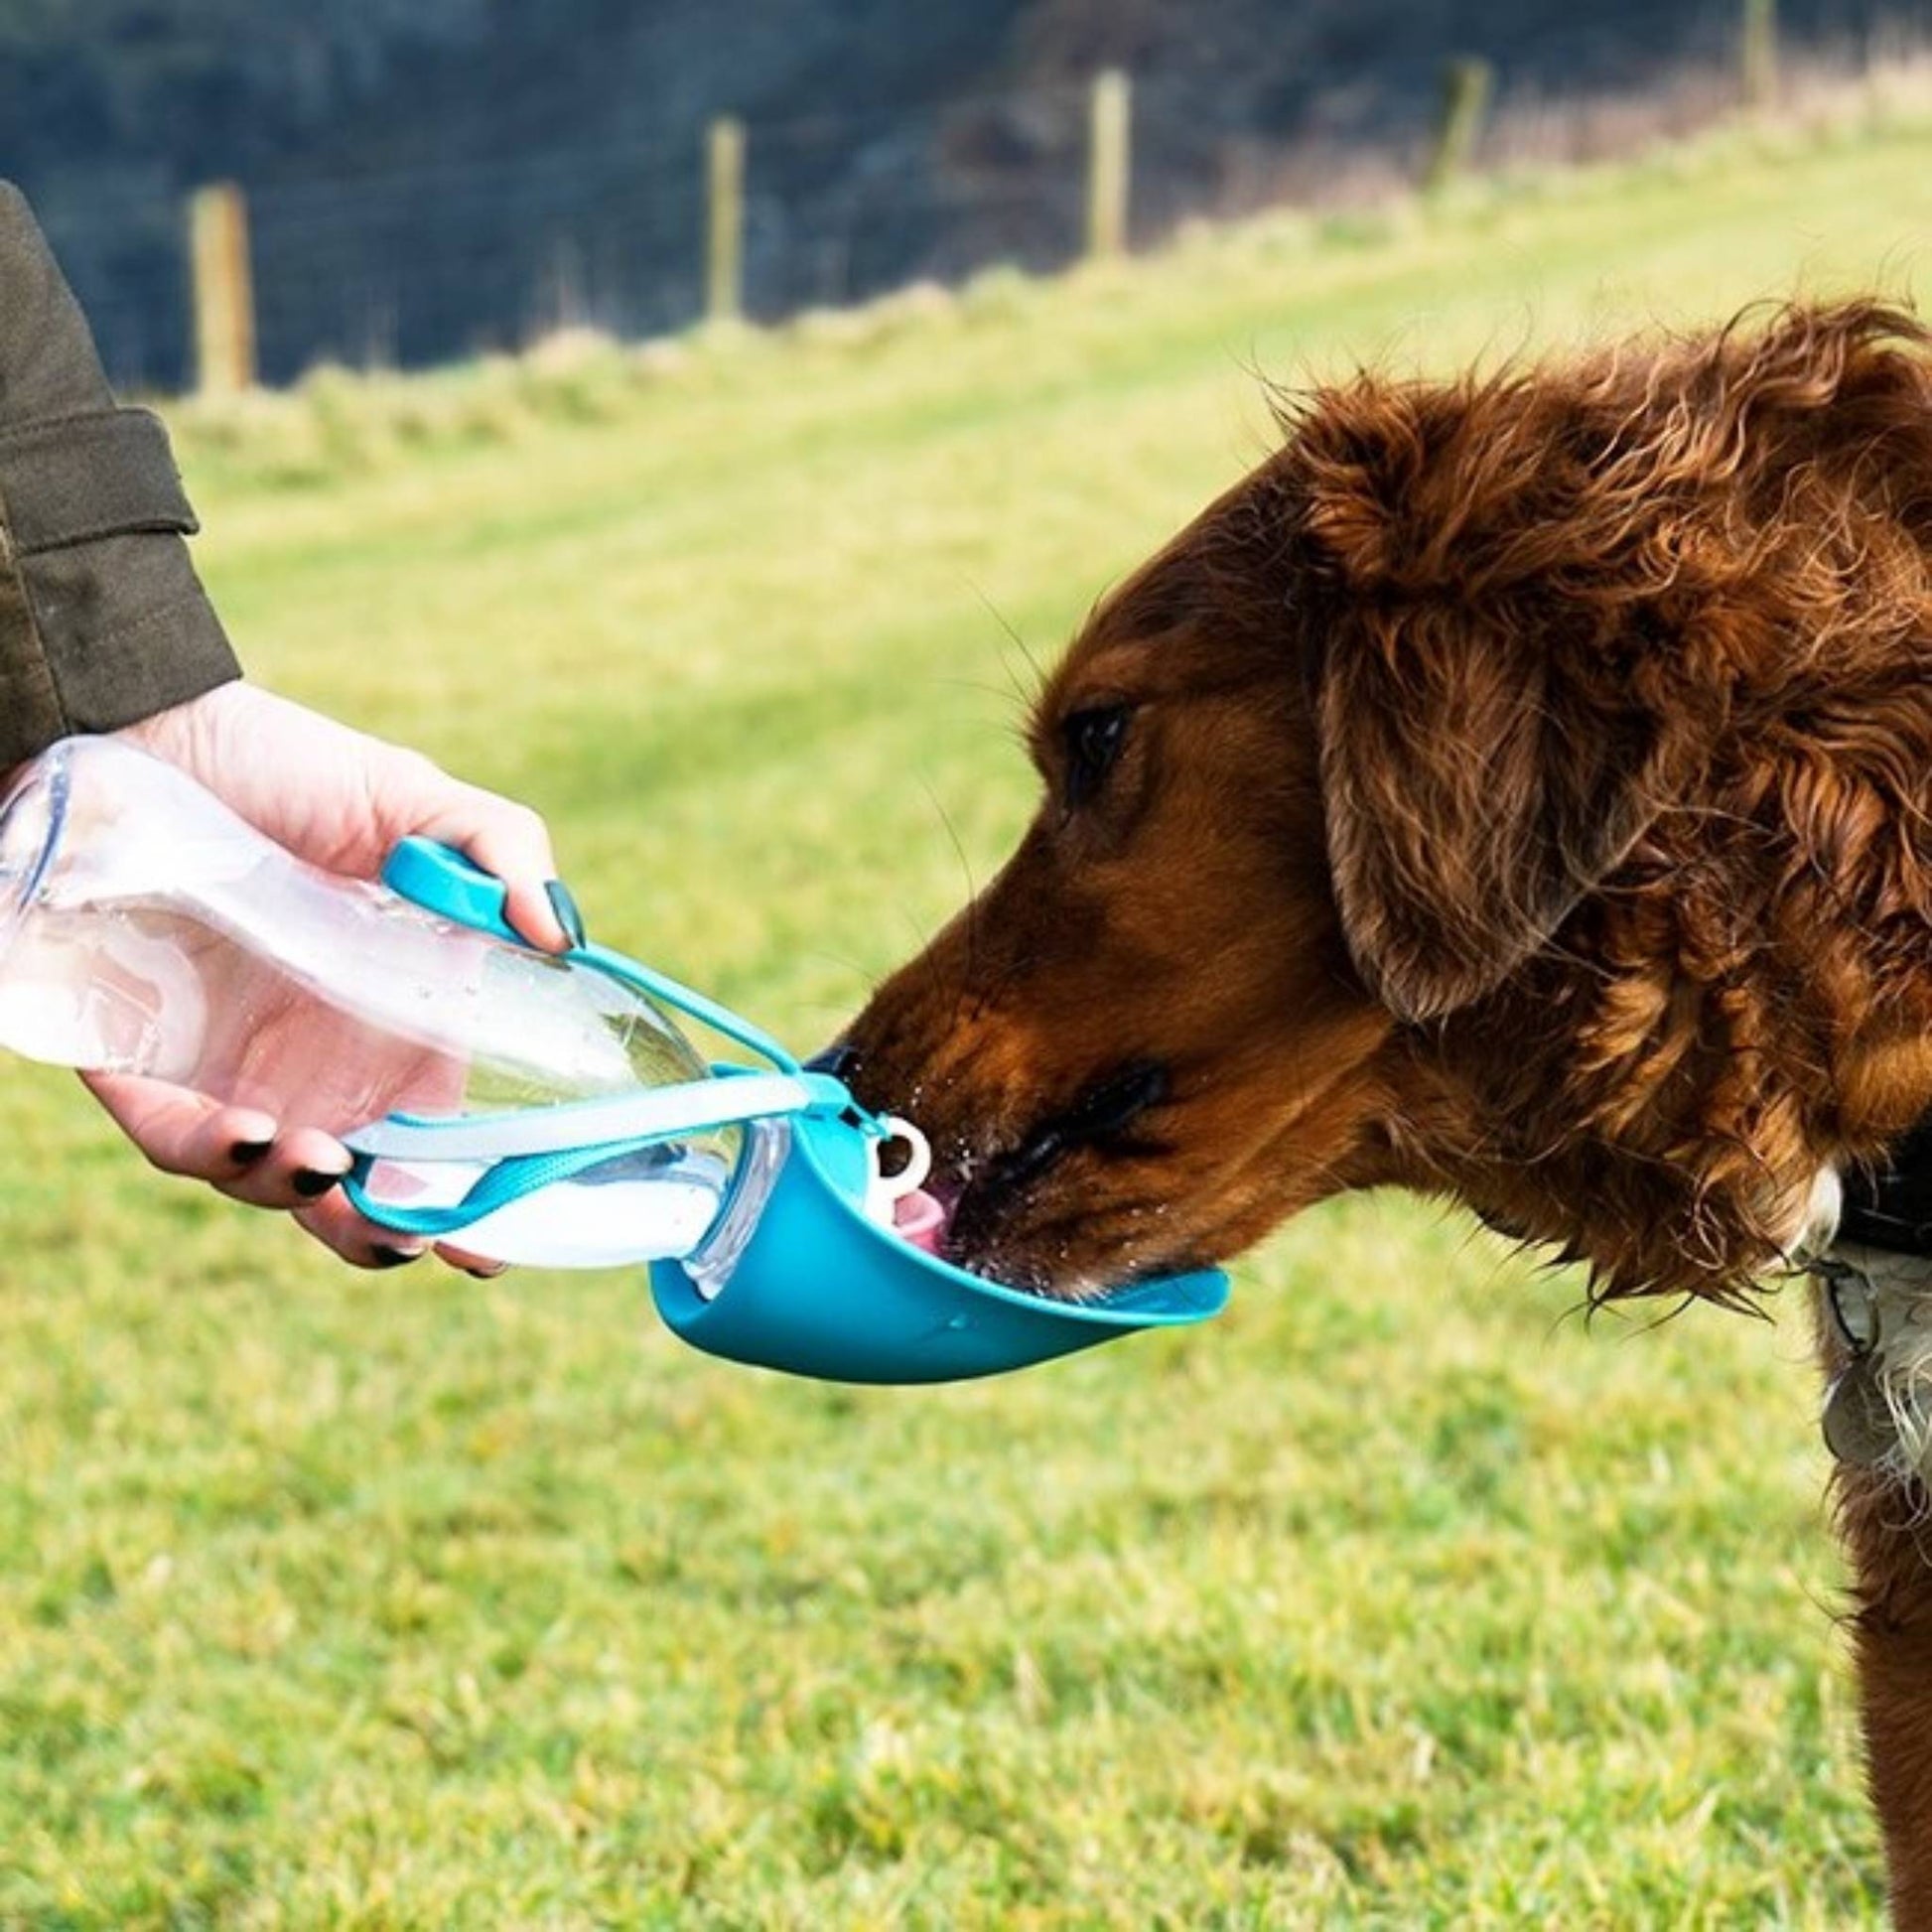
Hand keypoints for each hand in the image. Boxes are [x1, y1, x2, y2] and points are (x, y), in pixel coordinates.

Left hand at [81, 681, 574, 1271]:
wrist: (142, 725)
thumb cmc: (285, 764)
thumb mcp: (411, 798)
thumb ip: (501, 849)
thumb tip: (563, 934)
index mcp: (398, 1026)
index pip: (447, 1140)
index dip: (473, 1197)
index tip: (495, 1241)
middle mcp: (319, 1065)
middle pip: (357, 1192)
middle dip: (383, 1235)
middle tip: (411, 1235)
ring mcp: (230, 1069)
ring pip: (265, 1181)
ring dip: (298, 1193)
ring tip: (322, 1160)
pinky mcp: (139, 1060)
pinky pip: (170, 1136)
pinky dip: (211, 1153)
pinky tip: (250, 1133)